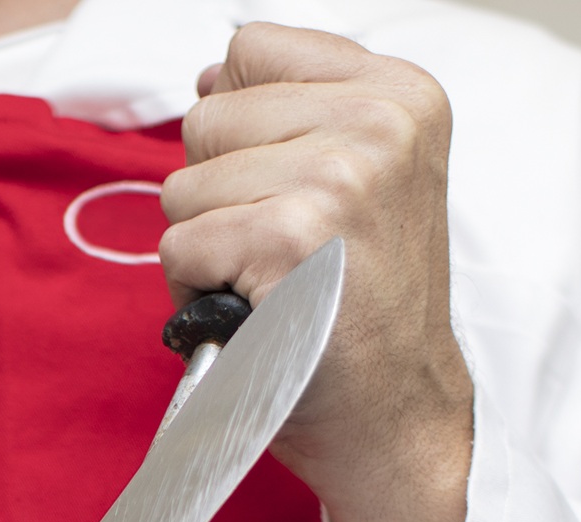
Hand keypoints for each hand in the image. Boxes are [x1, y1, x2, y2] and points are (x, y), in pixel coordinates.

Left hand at [163, 23, 474, 521]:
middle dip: (221, 190)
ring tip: (274, 283)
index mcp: (401, 93)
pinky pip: (179, 245)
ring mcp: (337, 179)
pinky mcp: (290, 242)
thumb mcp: (361, 177)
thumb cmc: (363, 306)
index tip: (289, 185)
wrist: (396, 415)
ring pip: (184, 183)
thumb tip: (211, 73)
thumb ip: (293, 111)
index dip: (242, 124)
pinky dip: (197, 290)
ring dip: (207, 243)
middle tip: (285, 252)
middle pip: (207, 117)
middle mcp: (379, 124)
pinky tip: (259, 311)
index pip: (250, 48)